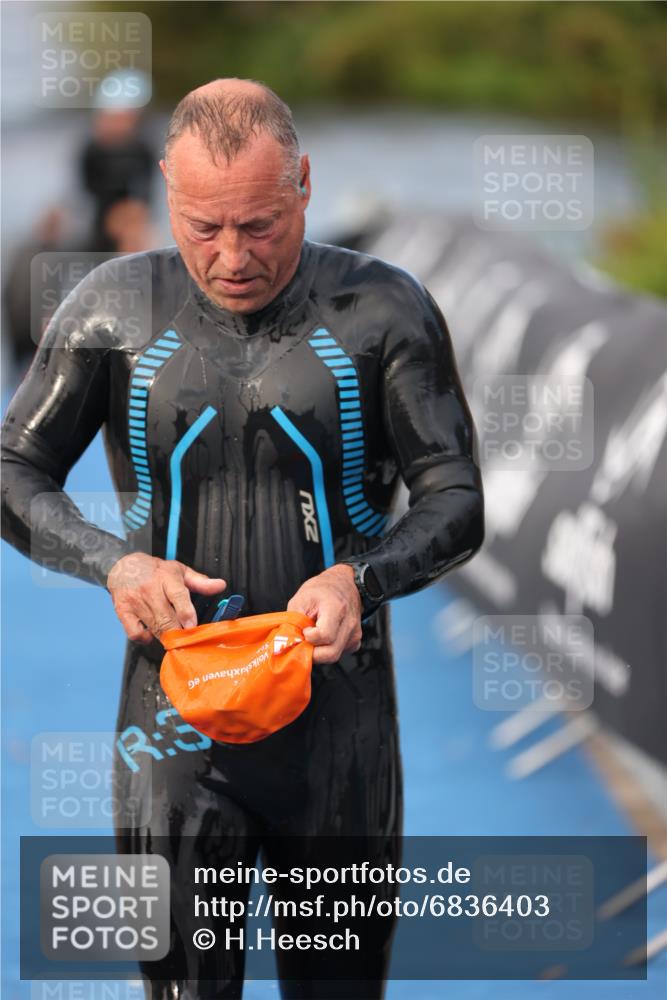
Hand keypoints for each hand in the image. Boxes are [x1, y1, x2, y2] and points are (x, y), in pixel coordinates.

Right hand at [106, 552, 225, 643]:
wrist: (122, 566)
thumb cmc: (155, 571)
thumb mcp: (179, 571)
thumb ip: (200, 581)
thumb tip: (220, 585)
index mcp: (167, 577)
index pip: (177, 595)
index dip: (186, 613)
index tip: (192, 626)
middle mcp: (150, 589)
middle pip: (166, 617)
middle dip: (179, 632)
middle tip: (187, 639)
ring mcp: (135, 601)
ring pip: (154, 627)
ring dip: (166, 636)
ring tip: (173, 635)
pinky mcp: (123, 611)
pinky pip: (135, 633)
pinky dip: (145, 638)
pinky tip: (151, 633)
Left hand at [287, 564, 361, 663]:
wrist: (343, 584)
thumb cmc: (320, 590)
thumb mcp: (300, 600)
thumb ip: (293, 622)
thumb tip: (287, 643)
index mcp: (336, 608)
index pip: (324, 635)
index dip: (309, 637)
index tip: (304, 630)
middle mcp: (349, 623)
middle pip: (331, 653)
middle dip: (313, 653)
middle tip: (304, 641)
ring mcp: (355, 633)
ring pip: (334, 655)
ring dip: (319, 651)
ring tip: (312, 636)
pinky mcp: (355, 640)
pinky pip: (339, 652)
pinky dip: (328, 649)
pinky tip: (323, 637)